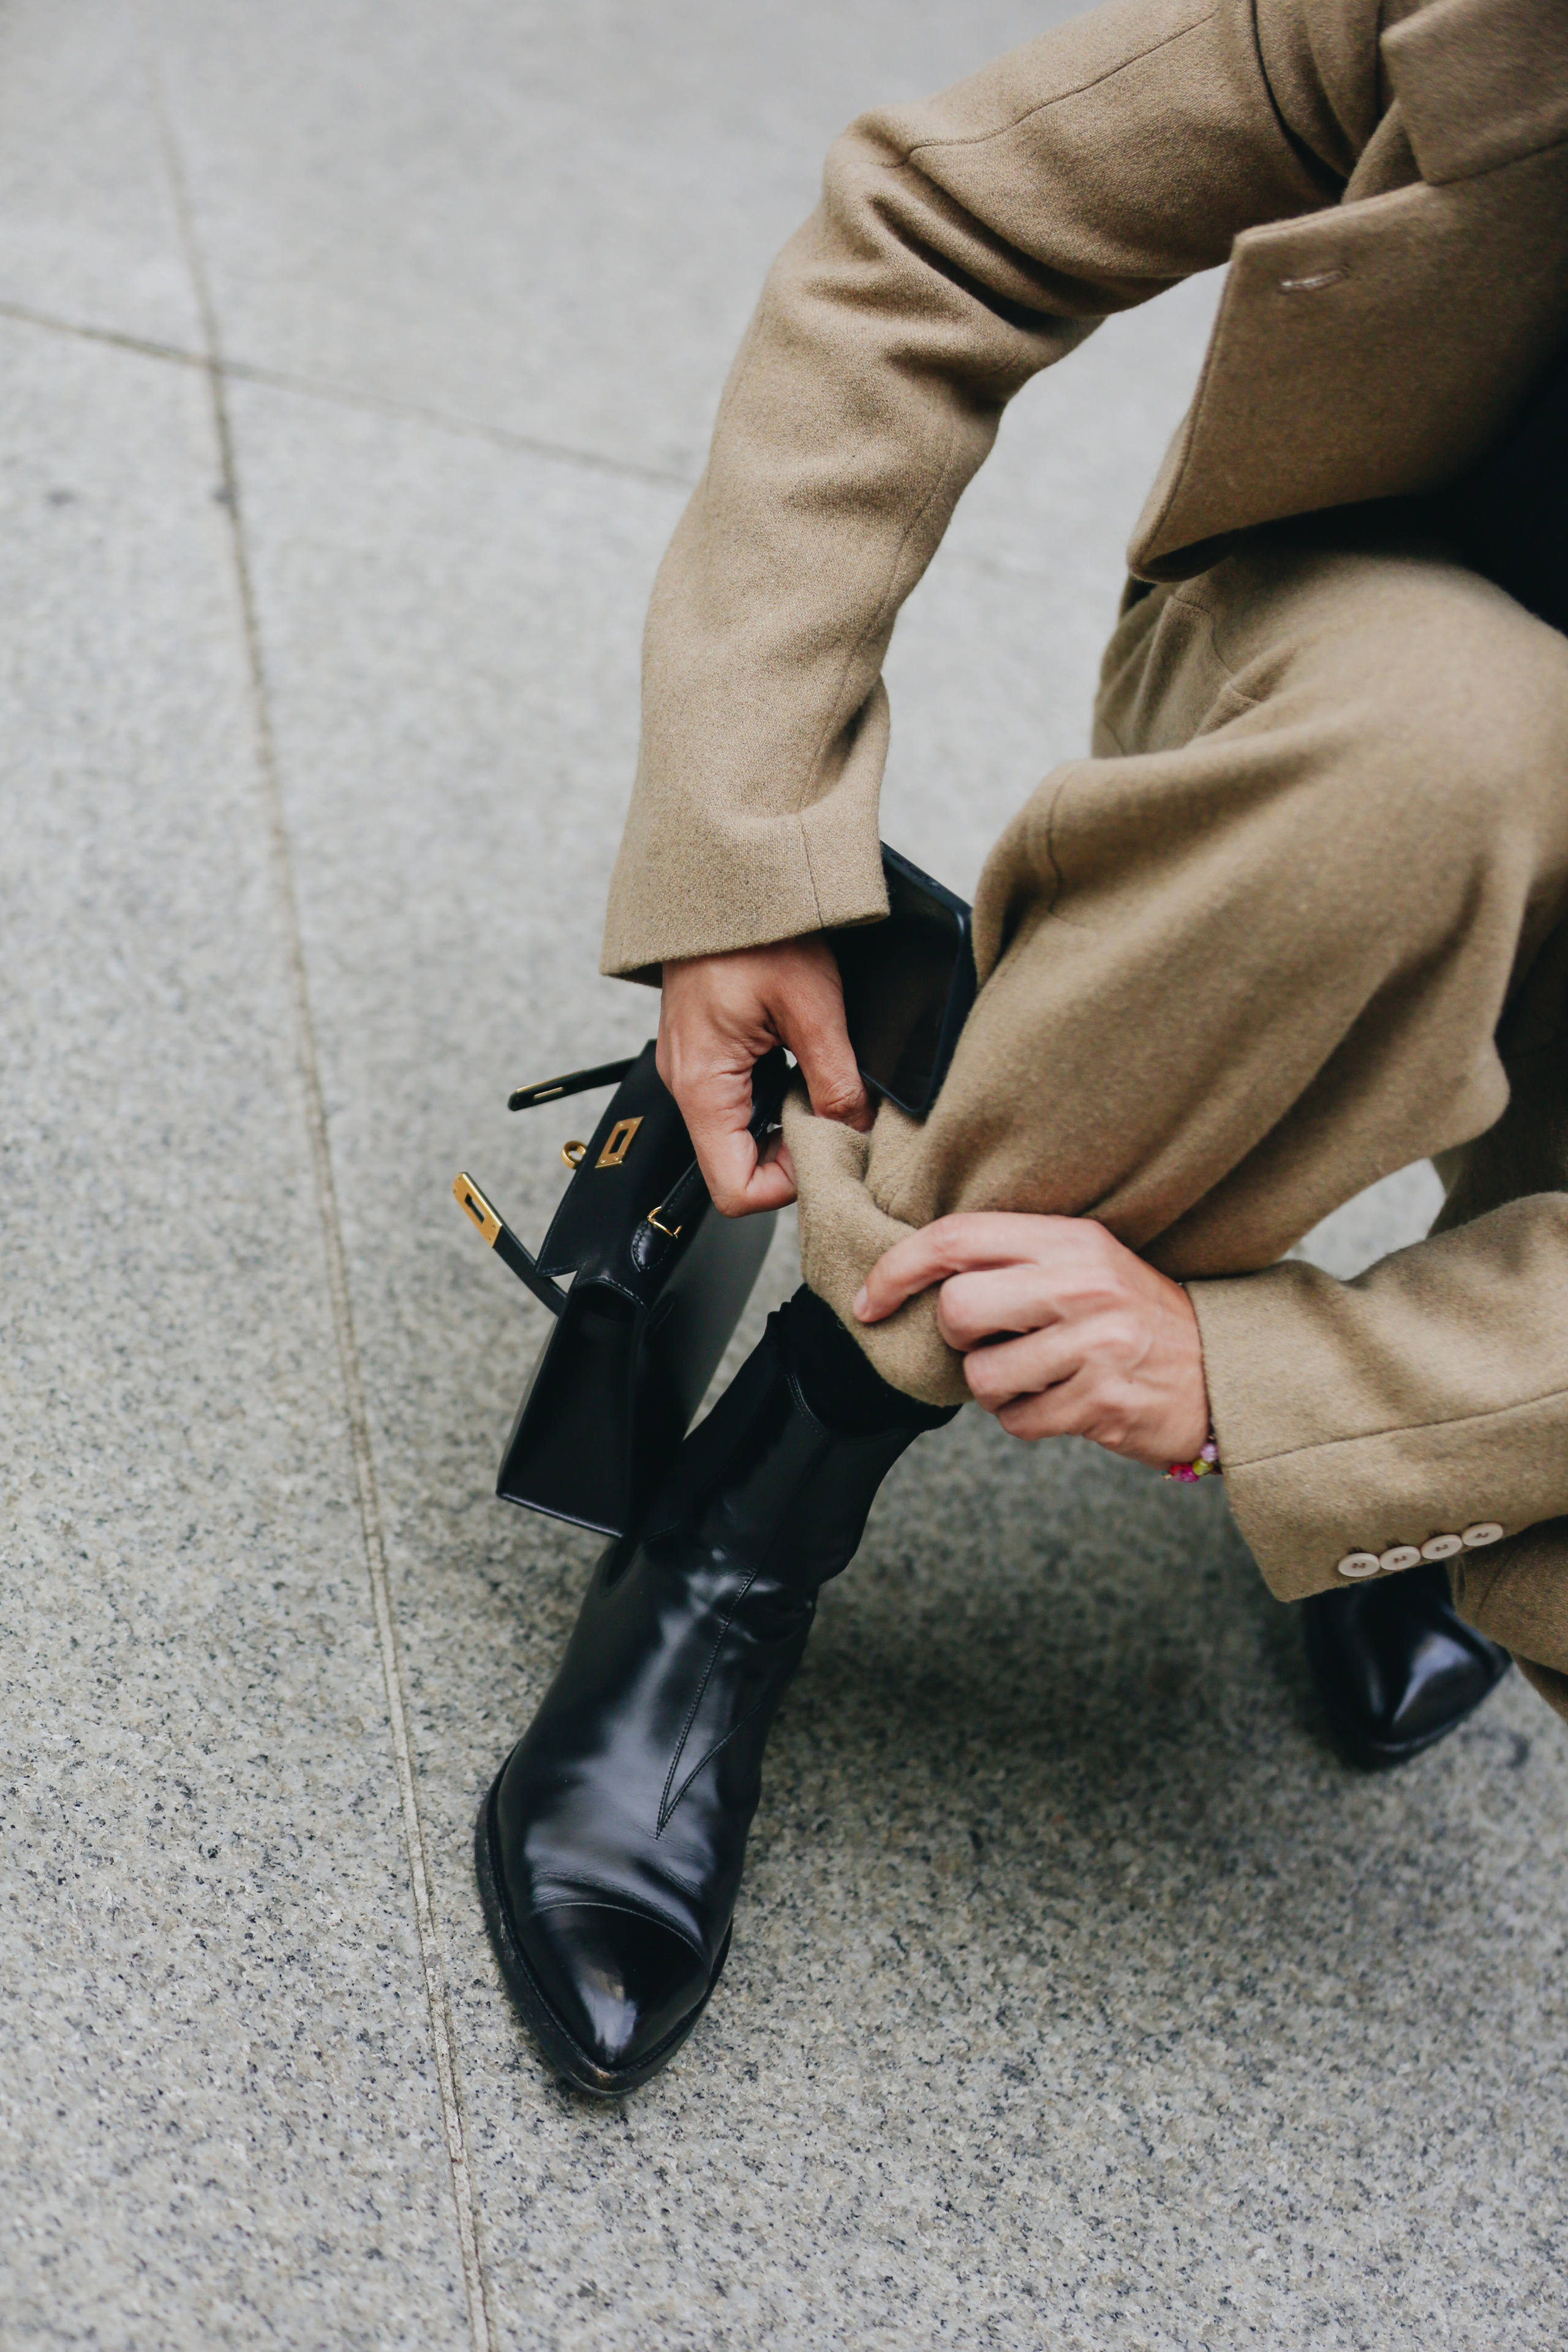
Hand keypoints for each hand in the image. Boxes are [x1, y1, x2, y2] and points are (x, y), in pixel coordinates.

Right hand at [658, 938, 871, 1214]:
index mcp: (703, 1086)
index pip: (734, 1190)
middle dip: (793, 1152)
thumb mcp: (813, 1007)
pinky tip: (802, 1062)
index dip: (787, 1185)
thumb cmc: (754, 924)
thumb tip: (859, 1132)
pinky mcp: (706, 1051)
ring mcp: (694, 1069)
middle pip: (738, 1165)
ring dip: (787, 1120)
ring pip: (742, 1133)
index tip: (828, 1149)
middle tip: (836, 1114)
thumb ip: (836, 1082)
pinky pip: (740, 1098)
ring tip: (820, 1081)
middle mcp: (688, 1086)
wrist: (721, 870)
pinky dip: (776, 1093)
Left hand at [854, 1212, 1208, 1468]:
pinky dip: (1026, 1420)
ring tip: (1037, 1375)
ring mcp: (1096, 1346)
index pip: (956, 1238)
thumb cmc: (1135, 1317)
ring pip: (983, 1377)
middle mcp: (1083, 1285)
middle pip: (958, 1309)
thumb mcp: (1086, 1263)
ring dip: (995, 1388)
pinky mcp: (1102, 1404)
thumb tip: (920, 1278)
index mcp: (1070, 1240)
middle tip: (994, 1341)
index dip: (897, 1269)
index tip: (868, 1300)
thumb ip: (1015, 1258)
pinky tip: (1061, 1402)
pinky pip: (1017, 1423)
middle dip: (958, 1338)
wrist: (1222, 1371)